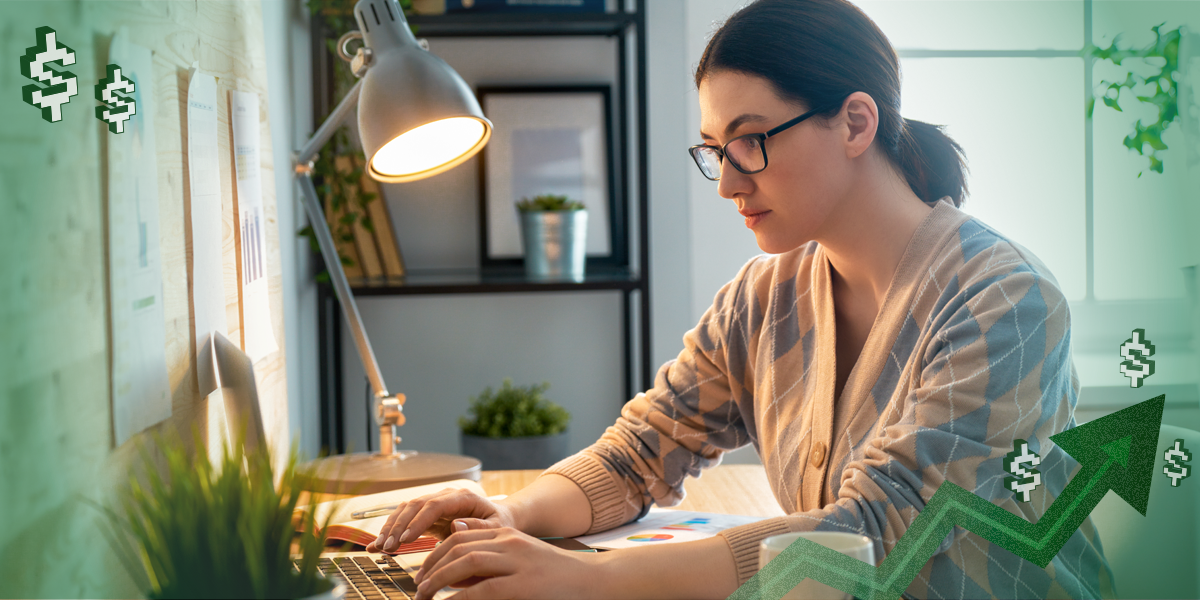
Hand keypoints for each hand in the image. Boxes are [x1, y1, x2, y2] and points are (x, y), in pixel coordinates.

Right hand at [365, 487, 517, 552]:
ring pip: (406, 510)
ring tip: (380, 548)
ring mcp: (434, 504)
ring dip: (391, 528)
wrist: (499, 519)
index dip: (418, 521)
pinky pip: (405, 520)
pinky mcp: (427, 516)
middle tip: (388, 547)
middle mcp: (445, 496)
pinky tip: (378, 545)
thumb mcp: (498, 526)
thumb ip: (480, 527)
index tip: (406, 538)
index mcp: (462, 497)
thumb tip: (457, 525)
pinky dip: (391, 531)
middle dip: (399, 526)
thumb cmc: (500, 523)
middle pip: (415, 506)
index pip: (434, 505)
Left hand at [411, 523, 605, 599]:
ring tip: (426, 596)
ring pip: (465, 563)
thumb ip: (489, 554)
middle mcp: (510, 542)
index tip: (422, 572)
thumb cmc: (554, 574)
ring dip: (439, 580)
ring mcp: (518, 562)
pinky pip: (482, 591)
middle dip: (431, 567)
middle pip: (457, 546)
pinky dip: (460, 599)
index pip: (460, 535)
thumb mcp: (519, 556)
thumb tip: (454, 551)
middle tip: (419, 588)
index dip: (434, 553)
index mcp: (507, 533)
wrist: (593, 581)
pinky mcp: (524, 585)